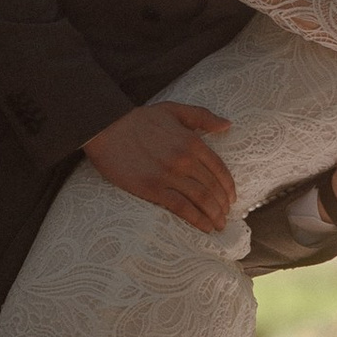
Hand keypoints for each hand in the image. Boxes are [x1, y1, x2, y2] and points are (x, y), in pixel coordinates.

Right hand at [82, 99, 234, 233]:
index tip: (231, 199)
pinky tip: (204, 227)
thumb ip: (202, 116)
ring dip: (214, 215)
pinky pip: (181, 208)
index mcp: (192, 141)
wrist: (105, 127)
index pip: (219, 169)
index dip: (229, 187)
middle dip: (223, 206)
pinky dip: (197, 220)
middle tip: (225, 216)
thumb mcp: (173, 109)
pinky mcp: (152, 188)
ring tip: (218, 225)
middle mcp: (185, 160)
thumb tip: (227, 124)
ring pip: (201, 200)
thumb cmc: (138, 118)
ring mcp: (169, 175)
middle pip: (213, 188)